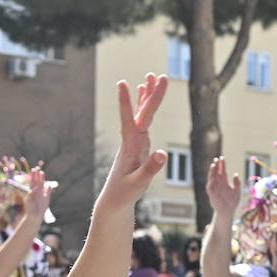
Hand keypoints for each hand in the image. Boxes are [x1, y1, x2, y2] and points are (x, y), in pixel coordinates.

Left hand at [22, 165, 51, 217]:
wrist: (35, 216)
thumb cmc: (30, 210)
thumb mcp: (29, 203)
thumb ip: (30, 196)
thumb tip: (31, 190)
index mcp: (31, 191)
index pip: (32, 181)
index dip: (33, 175)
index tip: (33, 169)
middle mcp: (37, 191)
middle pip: (37, 181)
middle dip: (37, 174)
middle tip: (37, 167)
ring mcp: (42, 194)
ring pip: (43, 184)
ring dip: (42, 179)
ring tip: (42, 172)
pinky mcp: (47, 198)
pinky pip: (48, 192)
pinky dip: (49, 188)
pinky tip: (49, 185)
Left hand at [102, 73, 167, 206]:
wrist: (114, 201)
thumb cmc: (124, 194)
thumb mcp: (138, 184)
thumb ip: (150, 169)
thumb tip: (163, 153)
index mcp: (130, 147)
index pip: (130, 120)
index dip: (127, 102)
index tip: (122, 83)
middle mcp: (131, 141)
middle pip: (141, 113)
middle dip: (150, 95)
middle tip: (157, 75)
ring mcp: (134, 142)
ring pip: (142, 115)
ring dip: (147, 96)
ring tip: (151, 77)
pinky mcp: (138, 146)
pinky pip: (143, 122)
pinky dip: (145, 109)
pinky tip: (144, 98)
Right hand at [206, 156, 241, 217]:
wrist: (228, 210)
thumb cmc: (233, 201)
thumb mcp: (237, 191)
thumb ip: (237, 183)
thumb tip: (236, 174)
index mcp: (224, 182)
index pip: (222, 171)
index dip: (222, 165)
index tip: (222, 158)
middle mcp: (218, 183)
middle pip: (216, 172)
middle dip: (216, 166)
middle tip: (216, 159)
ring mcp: (214, 188)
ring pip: (211, 178)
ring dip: (212, 172)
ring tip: (213, 165)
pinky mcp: (211, 194)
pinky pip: (210, 187)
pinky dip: (211, 182)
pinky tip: (213, 178)